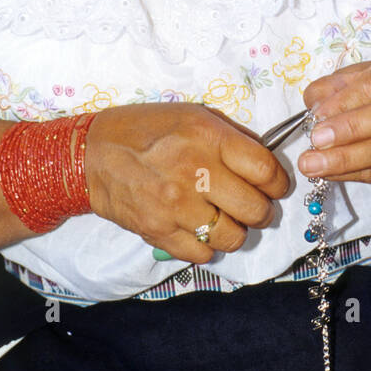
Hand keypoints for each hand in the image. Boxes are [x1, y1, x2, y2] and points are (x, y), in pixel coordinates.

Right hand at [84, 103, 289, 263]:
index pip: (266, 171)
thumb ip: (232, 139)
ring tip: (223, 218)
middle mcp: (195, 172)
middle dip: (260, 211)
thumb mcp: (193, 116)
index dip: (278, 183)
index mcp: (208, 137)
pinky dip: (206, 246)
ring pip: (233, 237)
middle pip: (256, 209)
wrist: (92, 153)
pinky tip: (198, 229)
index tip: (274, 186)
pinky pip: (203, 254)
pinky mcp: (158, 231)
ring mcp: (176, 206)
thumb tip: (267, 165)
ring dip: (235, 231)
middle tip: (250, 205)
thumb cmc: (147, 130)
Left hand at [299, 56, 370, 186]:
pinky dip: (350, 174)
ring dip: (346, 160)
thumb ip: (335, 85)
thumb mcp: (361, 75)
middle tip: (316, 140)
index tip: (318, 114)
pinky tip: (327, 173)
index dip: (346, 100)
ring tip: (313, 163)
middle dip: (349, 130)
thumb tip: (313, 105)